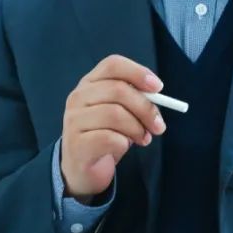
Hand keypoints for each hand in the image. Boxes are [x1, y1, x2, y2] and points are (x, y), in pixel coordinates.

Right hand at [60, 55, 166, 202]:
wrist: (82, 168)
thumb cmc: (105, 134)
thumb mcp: (120, 112)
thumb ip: (135, 100)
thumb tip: (157, 95)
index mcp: (90, 83)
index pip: (113, 65)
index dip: (137, 72)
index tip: (158, 87)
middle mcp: (78, 97)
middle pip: (118, 90)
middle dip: (145, 108)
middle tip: (158, 125)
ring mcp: (74, 120)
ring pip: (115, 114)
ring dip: (137, 129)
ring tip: (142, 138)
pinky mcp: (76, 144)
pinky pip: (109, 138)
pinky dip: (124, 143)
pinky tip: (123, 147)